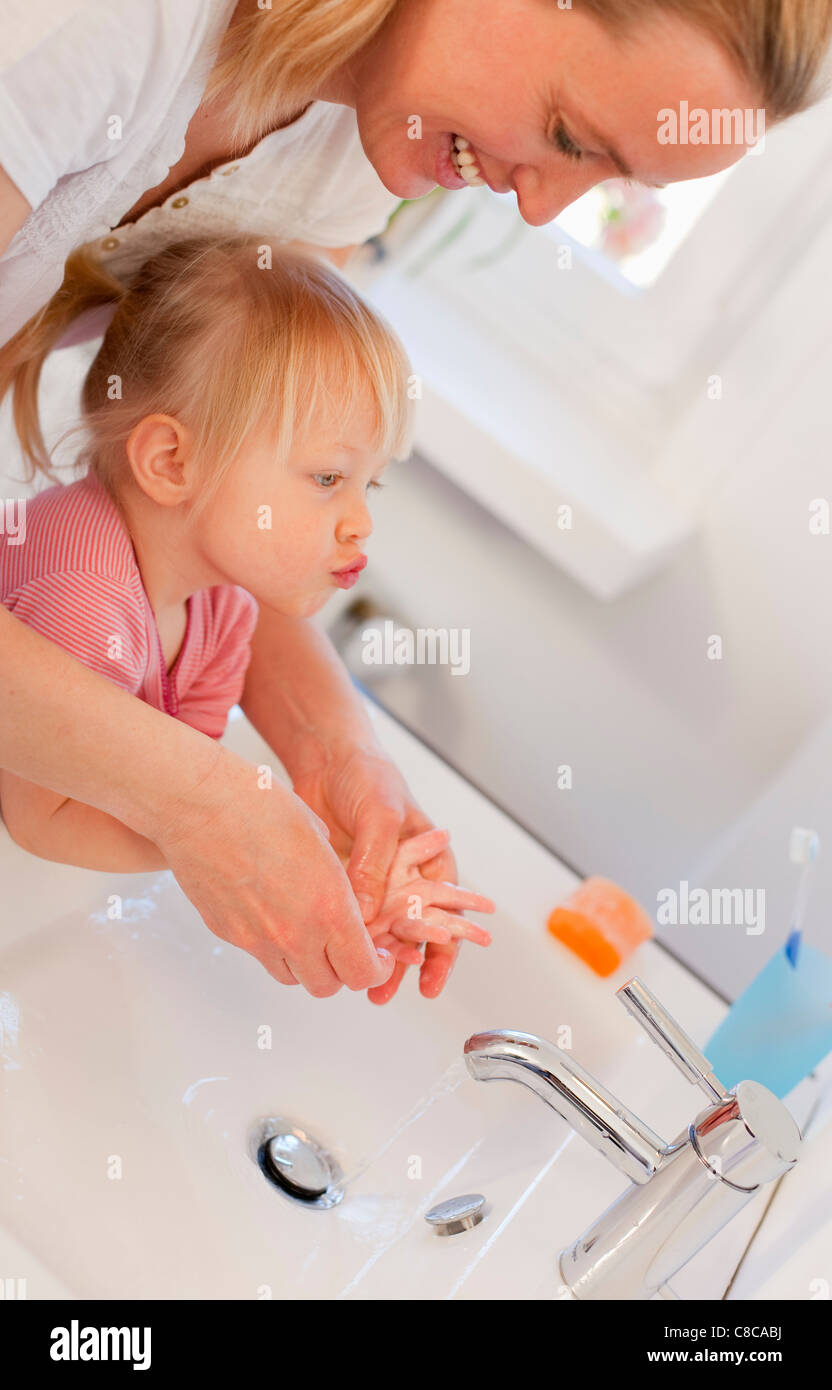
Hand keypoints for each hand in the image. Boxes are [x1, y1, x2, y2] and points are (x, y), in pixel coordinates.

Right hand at [154, 744, 394, 996]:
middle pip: (326, 986)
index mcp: (328, 908)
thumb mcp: (320, 837)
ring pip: (291, 977)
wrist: (200, 803)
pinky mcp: (227, 932)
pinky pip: (258, 954)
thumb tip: (340, 895)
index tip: (376, 955)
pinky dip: (271, 945)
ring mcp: (256, 938)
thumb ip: (336, 879)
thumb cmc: (260, 806)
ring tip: (307, 929)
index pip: (361, 972)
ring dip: (305, 963)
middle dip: (341, 970)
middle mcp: (293, 934)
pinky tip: (271, 910)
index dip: (374, 968)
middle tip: (345, 945)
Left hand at [291, 742, 469, 1003]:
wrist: (326, 757)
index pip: (447, 913)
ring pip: (380, 933)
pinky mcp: (341, 884)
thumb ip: (376, 865)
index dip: (446, 948)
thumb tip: (366, 913)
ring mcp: (371, 884)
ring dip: (376, 959)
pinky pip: (347, 920)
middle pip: (412, 931)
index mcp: (427, 861)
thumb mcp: (381, 816)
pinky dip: (347, 940)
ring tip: (367, 988)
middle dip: (406, 964)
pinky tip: (339, 958)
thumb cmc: (368, 775)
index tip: (434, 978)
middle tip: (391, 991)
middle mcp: (402, 878)